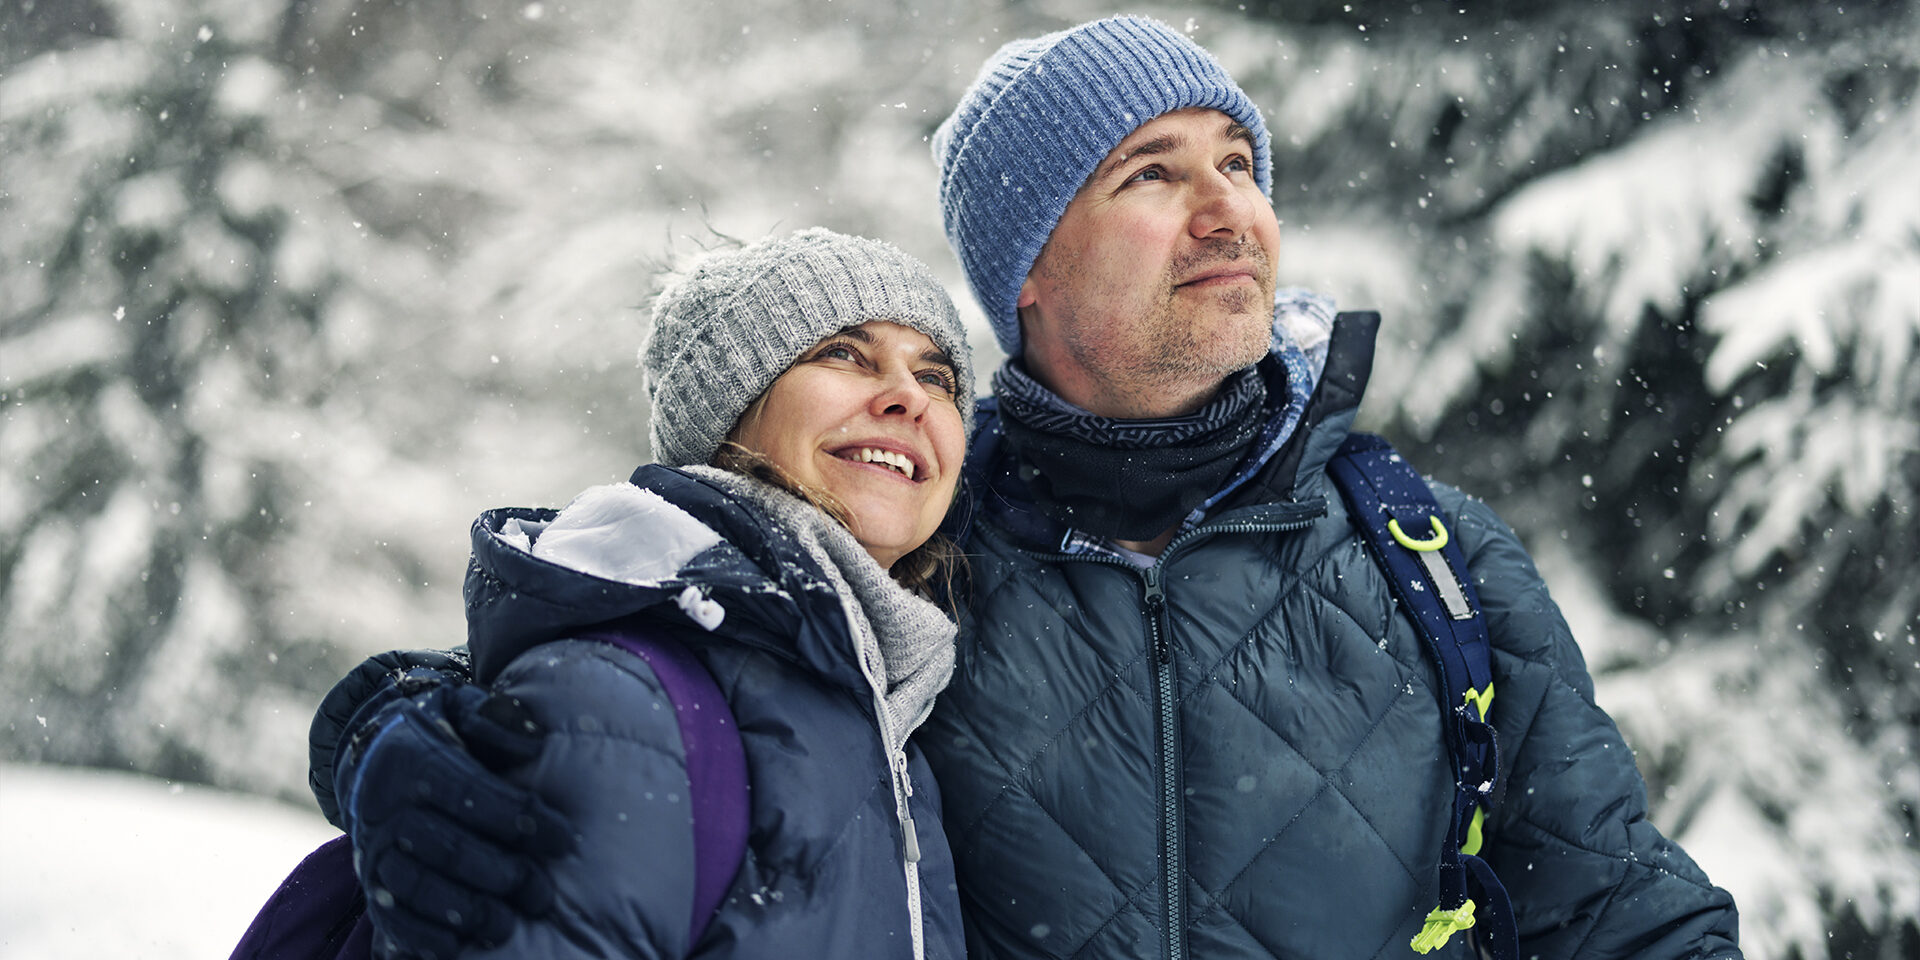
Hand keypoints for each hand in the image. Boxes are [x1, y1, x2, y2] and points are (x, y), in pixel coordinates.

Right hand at [337, 680, 573, 958]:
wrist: (371, 753)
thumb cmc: (438, 731)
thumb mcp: (461, 706)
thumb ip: (496, 719)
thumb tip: (533, 744)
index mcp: (415, 760)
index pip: (471, 793)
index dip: (521, 819)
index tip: (564, 839)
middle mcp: (388, 806)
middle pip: (448, 848)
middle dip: (502, 875)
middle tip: (543, 893)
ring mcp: (375, 848)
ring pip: (418, 888)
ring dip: (465, 912)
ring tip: (507, 924)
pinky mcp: (370, 881)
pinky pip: (390, 917)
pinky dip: (421, 937)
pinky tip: (457, 947)